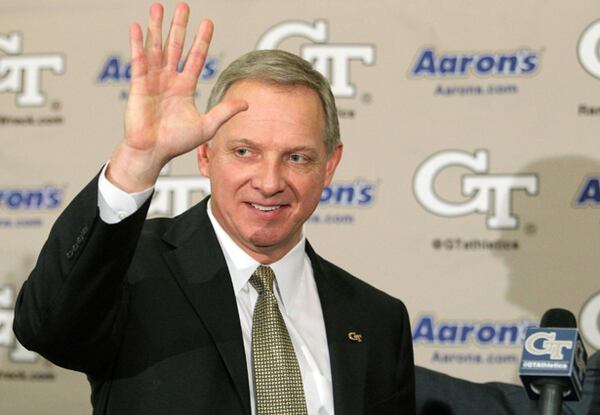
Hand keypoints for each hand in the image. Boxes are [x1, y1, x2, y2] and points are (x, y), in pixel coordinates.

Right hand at [108, 2, 246, 191]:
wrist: (152, 152)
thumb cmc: (176, 142)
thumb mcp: (207, 126)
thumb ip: (224, 112)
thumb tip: (246, 104)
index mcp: (185, 88)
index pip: (196, 58)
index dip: (202, 40)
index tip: (207, 23)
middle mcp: (169, 80)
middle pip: (175, 46)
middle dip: (179, 26)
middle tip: (183, 6)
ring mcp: (153, 80)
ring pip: (156, 48)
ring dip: (157, 27)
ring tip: (159, 7)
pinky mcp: (138, 85)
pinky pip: (139, 60)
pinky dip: (138, 43)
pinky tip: (138, 27)